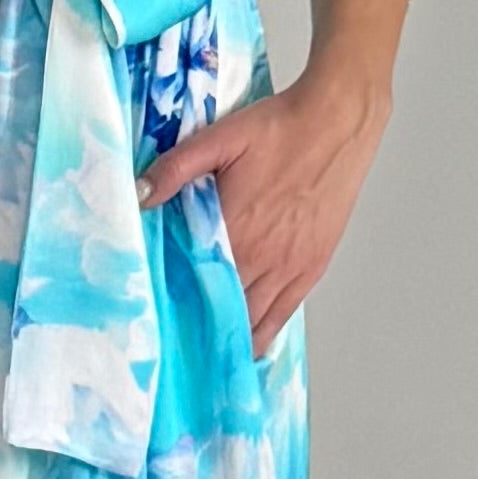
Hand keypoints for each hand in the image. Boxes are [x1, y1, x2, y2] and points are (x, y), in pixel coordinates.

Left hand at [135, 69, 386, 354]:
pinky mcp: (313, 266)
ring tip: (204, 356)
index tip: (155, 321)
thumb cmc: (280, 128)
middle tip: (173, 346)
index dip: (175, 303)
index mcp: (235, 228)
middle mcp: (263, 256)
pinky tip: (249, 347)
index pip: (196, 281)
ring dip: (230, 337)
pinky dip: (264, 334)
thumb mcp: (220, 138)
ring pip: (253, 320)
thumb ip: (176, 169)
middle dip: (199, 326)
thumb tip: (139, 195)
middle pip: (223, 308)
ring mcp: (291, 266)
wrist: (338, 122)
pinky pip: (284, 315)